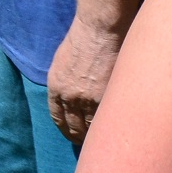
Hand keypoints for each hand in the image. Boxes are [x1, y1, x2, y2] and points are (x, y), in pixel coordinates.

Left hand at [46, 16, 124, 144]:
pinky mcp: (108, 98)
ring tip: (105, 139)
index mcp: (56, 87)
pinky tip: (115, 130)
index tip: (72, 134)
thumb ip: (65, 81)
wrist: (100, 29)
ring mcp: (90, 100)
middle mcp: (70, 97)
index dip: (66, 128)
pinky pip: (107, 120)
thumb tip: (72, 95)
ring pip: (92, 127)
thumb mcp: (62, 61)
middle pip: (74, 126)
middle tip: (88, 143)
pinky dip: (110, 126)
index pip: (58, 118)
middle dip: (80, 136)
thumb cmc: (82, 38)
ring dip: (97, 135)